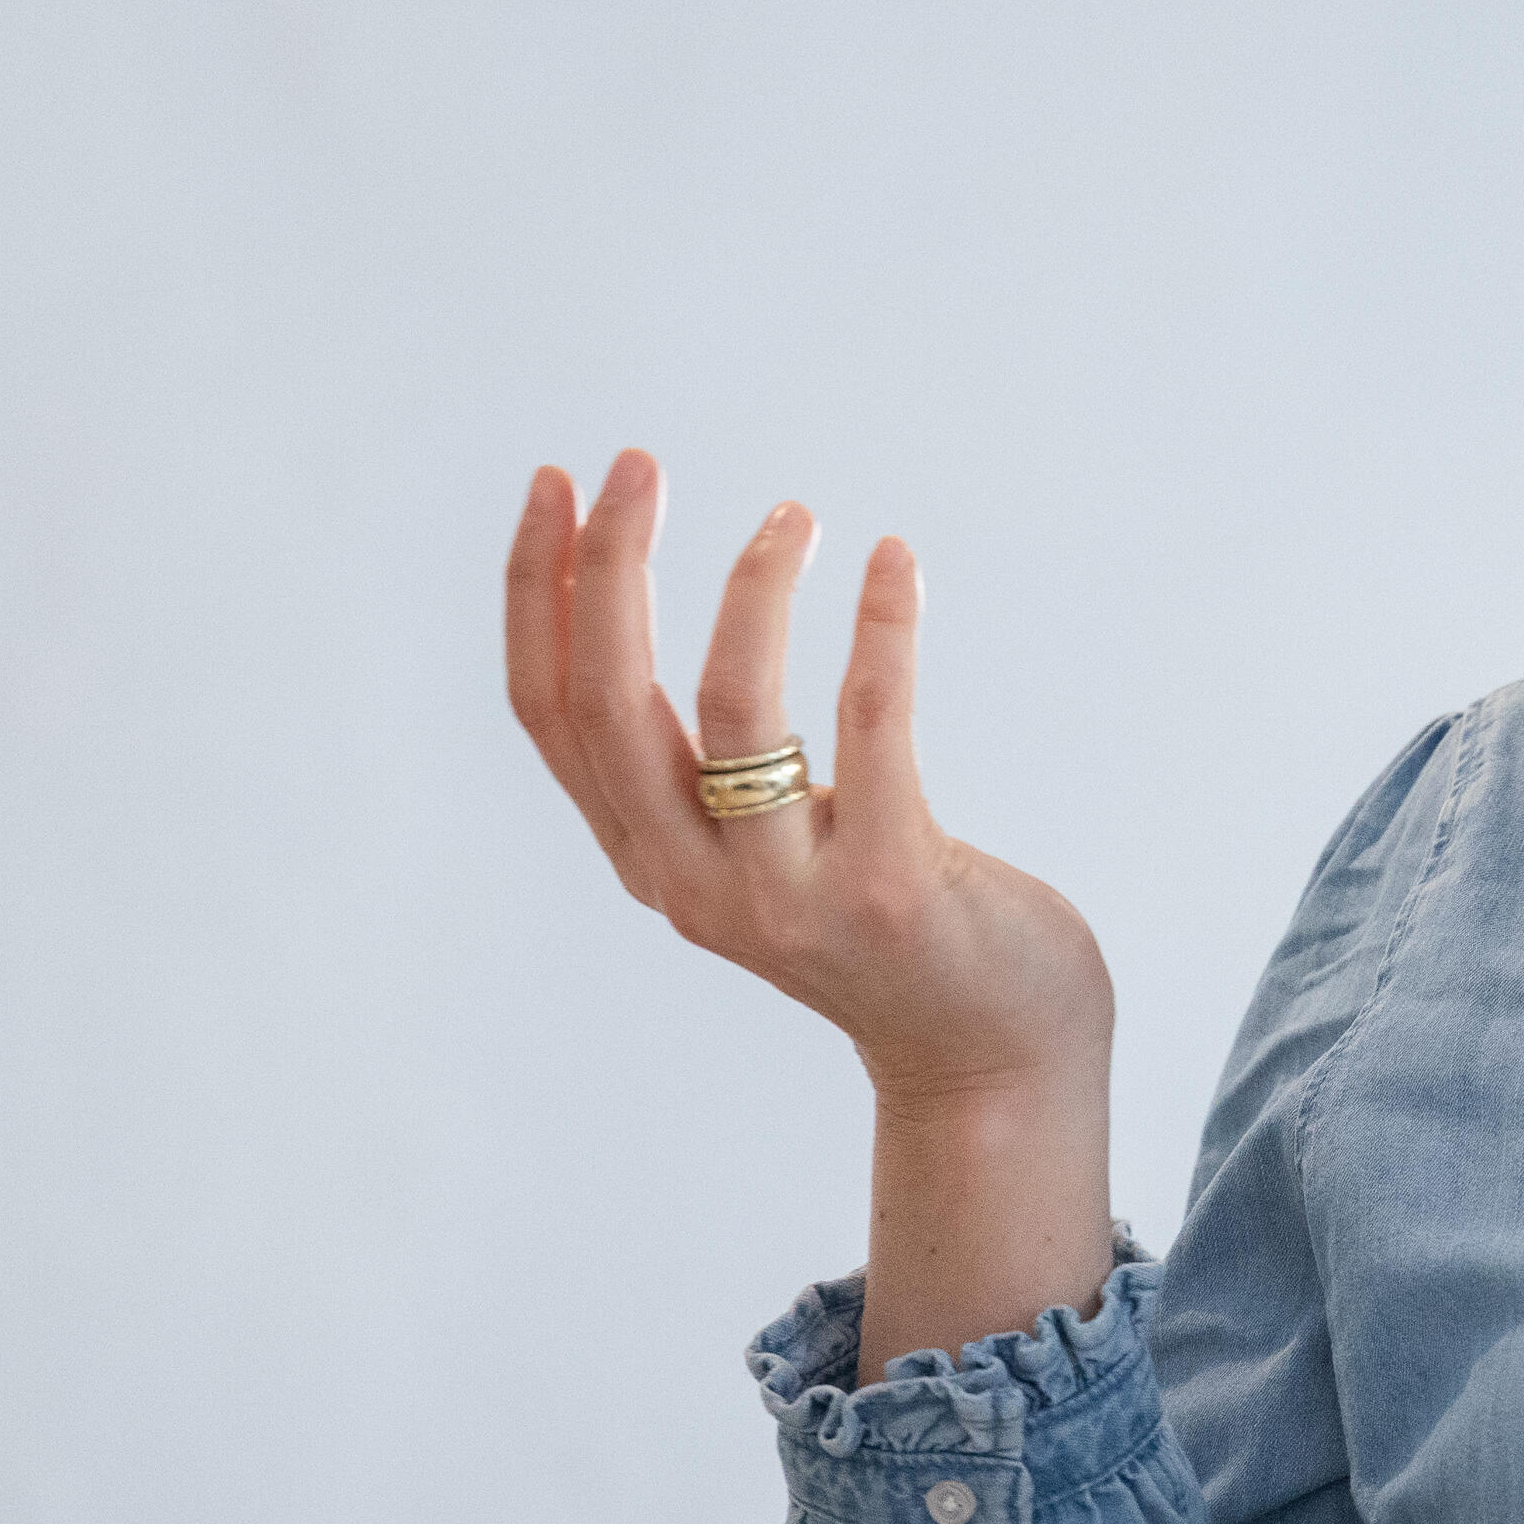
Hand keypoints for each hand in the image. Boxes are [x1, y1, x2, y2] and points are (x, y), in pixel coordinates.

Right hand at [504, 455, 1118, 1371]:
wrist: (989, 1061)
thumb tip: (663, 634)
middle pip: (610, 700)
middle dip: (608, 565)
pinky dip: (878, 630)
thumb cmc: (883, 926)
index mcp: (649, 858)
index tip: (557, 486)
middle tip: (637, 462)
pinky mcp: (890, 887)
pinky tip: (894, 563)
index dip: (535, 593)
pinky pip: (868, 729)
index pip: (550, 713)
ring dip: (751, 589)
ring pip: (729, 710)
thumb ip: (703, 778)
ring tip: (794, 512)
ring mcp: (788, 892)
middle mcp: (693, 882)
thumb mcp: (758, 852)